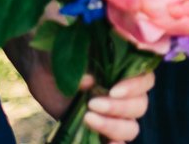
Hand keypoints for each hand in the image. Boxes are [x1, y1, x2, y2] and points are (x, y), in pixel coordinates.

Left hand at [21, 53, 154, 142]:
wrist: (42, 67)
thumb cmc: (61, 52)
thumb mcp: (70, 53)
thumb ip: (81, 64)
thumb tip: (90, 82)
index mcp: (126, 68)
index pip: (146, 80)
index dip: (135, 87)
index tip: (114, 90)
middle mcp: (125, 91)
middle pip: (140, 105)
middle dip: (118, 108)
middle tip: (92, 104)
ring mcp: (113, 113)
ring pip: (131, 127)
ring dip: (113, 127)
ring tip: (88, 118)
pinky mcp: (100, 128)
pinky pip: (118, 141)